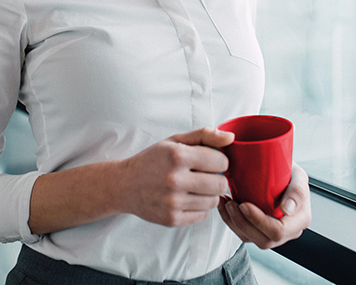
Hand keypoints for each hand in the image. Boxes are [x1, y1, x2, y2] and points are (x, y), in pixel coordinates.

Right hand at [119, 128, 233, 226]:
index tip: (210, 161)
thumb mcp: (175, 140)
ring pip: (213, 201)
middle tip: (205, 175)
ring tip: (196, 186)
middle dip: (217, 178)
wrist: (124, 185)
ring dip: (209, 193)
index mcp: (177, 156)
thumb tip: (231, 138)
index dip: (219, 161)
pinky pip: (203, 215)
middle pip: (220, 184)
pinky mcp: (171, 219)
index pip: (221, 162)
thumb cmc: (153, 160)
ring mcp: (173, 202)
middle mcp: (175, 180)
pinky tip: (188, 198)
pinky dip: (200, 207)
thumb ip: (204, 135)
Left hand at [218, 163, 310, 248]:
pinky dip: (230, 220)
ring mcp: (273, 234)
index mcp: (300, 220)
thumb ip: (297, 190)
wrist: (281, 171)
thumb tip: (287, 209)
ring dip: (233, 222)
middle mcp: (288, 232)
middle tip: (231, 204)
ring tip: (225, 202)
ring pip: (250, 238)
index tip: (245, 204)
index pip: (278, 231)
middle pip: (263, 240)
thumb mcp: (298, 176)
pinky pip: (243, 233)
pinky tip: (224, 205)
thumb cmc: (291, 173)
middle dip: (242, 223)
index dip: (259, 221)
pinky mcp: (259, 231)